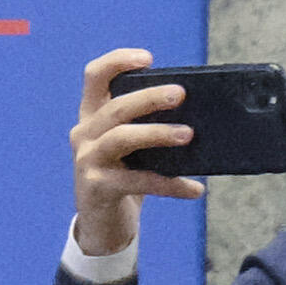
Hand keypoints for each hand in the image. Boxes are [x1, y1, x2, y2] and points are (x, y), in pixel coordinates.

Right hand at [65, 44, 192, 258]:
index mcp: (92, 117)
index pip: (95, 77)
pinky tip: (194, 189)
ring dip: (157, 134)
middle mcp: (84, 134)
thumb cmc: (125, 176)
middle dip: (148, 97)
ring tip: (189, 135)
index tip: (147, 59)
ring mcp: (88, 161)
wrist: (102, 225)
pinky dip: (169, 184)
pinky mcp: (97, 188)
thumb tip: (200, 110)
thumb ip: (149, 125)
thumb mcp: (132, 146)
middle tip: (181, 95)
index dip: (117, 62)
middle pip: (115, 107)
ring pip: (121, 138)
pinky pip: (138, 181)